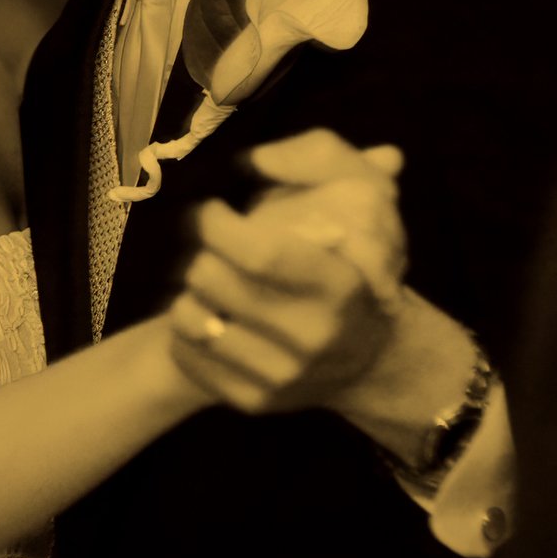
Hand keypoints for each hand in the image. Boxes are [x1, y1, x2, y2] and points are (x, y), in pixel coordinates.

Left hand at [163, 136, 406, 414]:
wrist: (373, 360)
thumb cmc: (353, 267)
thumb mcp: (363, 201)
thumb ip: (321, 161)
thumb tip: (260, 156)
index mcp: (339, 285)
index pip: (259, 252)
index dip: (217, 224)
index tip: (209, 210)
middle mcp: (313, 336)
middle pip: (213, 280)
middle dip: (198, 252)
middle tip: (205, 246)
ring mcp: (283, 375)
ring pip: (191, 319)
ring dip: (186, 291)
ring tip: (202, 281)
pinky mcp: (255, 401)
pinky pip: (188, 355)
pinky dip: (183, 331)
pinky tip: (205, 315)